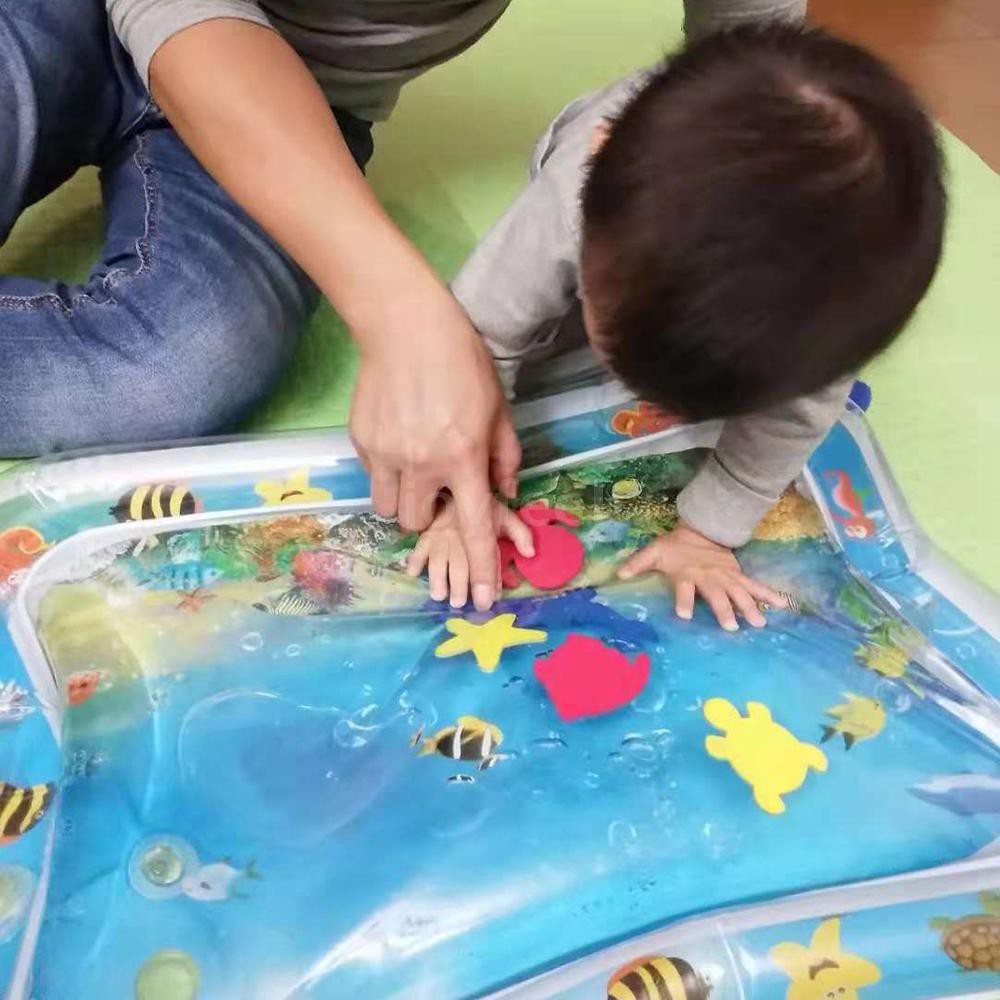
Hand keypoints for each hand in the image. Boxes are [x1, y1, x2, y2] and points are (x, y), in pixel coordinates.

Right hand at [350, 295, 520, 610]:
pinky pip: (373, 475)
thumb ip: (504, 456)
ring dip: (404, 499)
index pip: (475, 528)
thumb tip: (504, 492)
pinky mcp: (361, 441)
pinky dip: (386, 470)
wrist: (405, 324)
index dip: (481, 567)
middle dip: (430, 514)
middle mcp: (422, 465)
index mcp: (464, 458)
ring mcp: (386, 455)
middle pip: (418, 524)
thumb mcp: (498, 408)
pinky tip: (397, 435)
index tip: (482, 600)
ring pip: (388, 509)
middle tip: (438, 483)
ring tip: (413, 465)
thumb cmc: (462, 361)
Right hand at [406, 498, 533, 607]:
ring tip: (439, 595)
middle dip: (458, 585)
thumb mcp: (505, 516)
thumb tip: (531, 553)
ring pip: (437, 558)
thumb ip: (520, 534)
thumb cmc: (483, 507)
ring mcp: (440, 535)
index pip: (485, 558)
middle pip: (458, 563)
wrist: (458, 485)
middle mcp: (460, 536)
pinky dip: (414, 560)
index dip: (487, 580)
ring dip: (437, 578)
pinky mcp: (426, 534)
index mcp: (481, 532)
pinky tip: (412, 573)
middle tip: (459, 603)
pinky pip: (418, 547)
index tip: (486, 601)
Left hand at [617, 523, 783, 630]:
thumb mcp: (654, 552)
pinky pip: (755, 585)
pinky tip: (783, 605)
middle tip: (730, 627)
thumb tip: (618, 574)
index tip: (684, 614)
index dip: (683, 600)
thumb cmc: (674, 546)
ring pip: (739, 592)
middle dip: (723, 609)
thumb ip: (638, 563)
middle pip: (717, 594)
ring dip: (749, 607)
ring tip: (759, 623)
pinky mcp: (738, 575)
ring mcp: (726, 576)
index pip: (684, 588)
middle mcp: (708, 576)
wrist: (700, 529)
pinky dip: (769, 594)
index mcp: (687, 574)